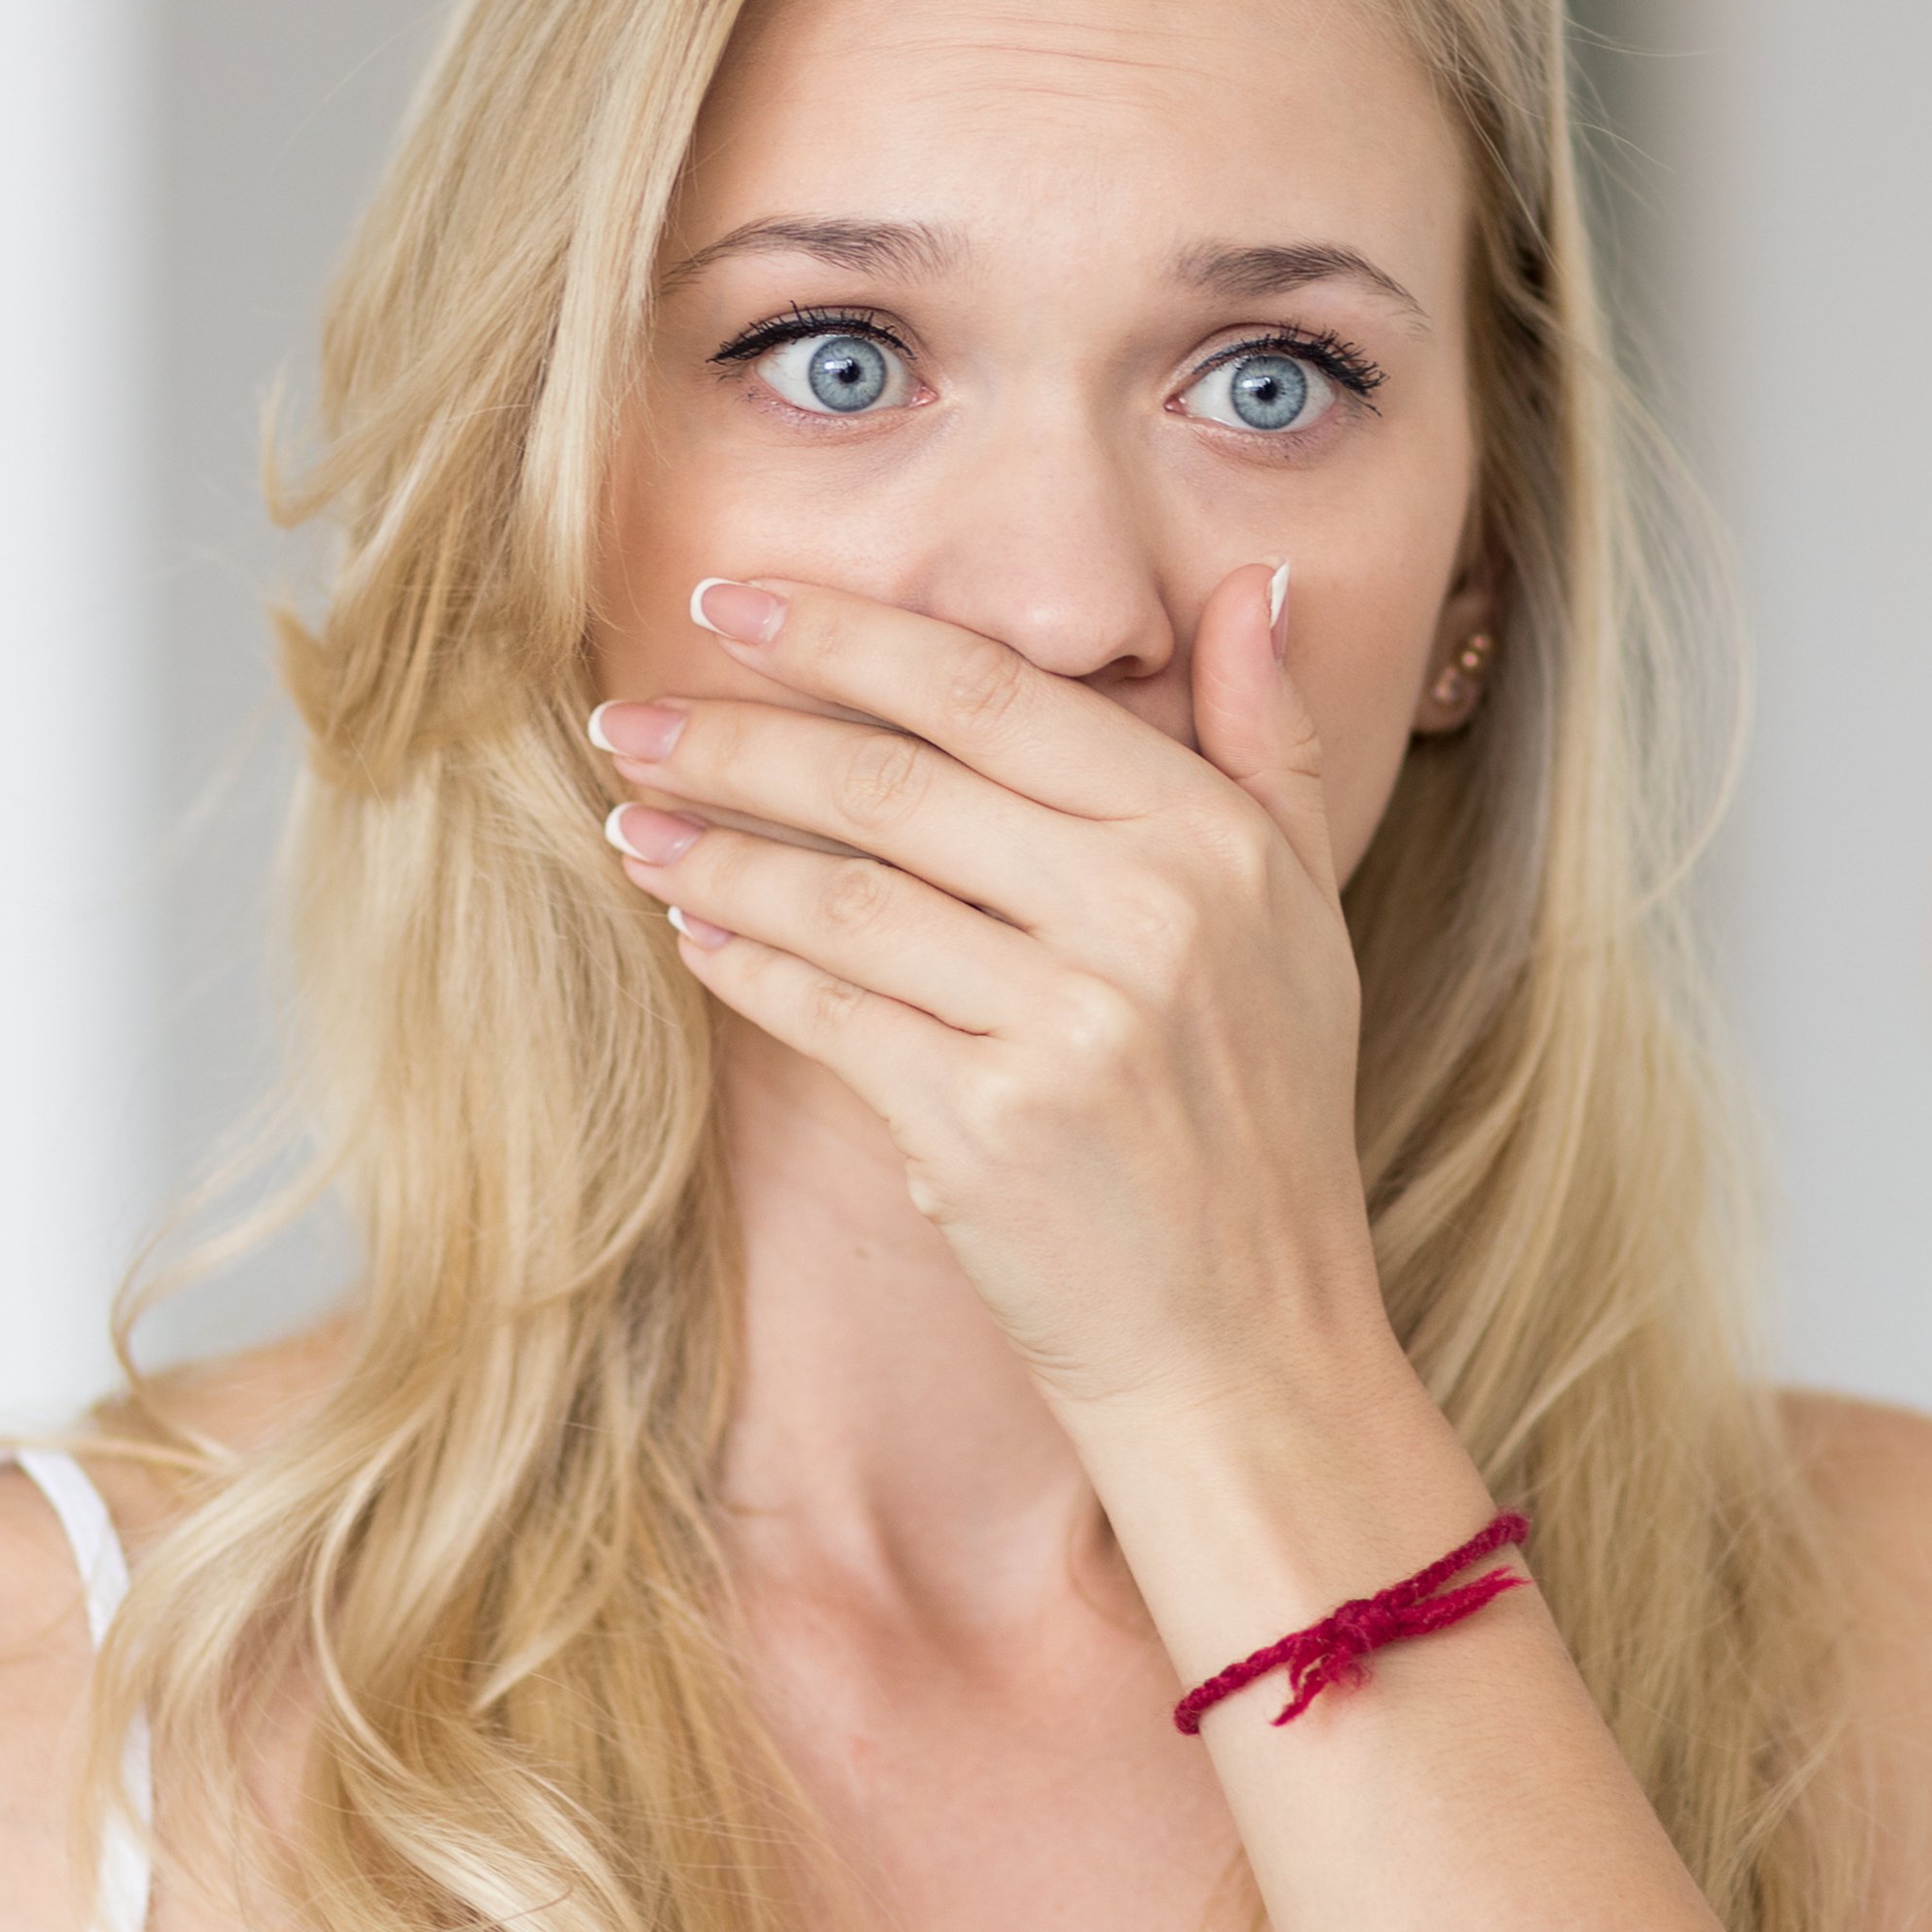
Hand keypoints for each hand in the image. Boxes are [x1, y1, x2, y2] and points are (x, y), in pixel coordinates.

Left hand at [593, 567, 1401, 1438]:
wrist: (1251, 1344)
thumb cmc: (1264, 1122)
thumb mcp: (1304, 919)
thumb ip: (1272, 745)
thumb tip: (1251, 587)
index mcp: (1213, 843)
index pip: (996, 696)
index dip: (848, 638)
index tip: (735, 602)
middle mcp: (1146, 917)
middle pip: (895, 784)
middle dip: (737, 739)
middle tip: (627, 717)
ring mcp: (1065, 1025)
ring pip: (842, 900)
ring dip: (713, 852)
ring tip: (629, 821)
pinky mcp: (985, 1127)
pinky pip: (828, 1015)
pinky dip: (745, 966)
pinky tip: (689, 932)